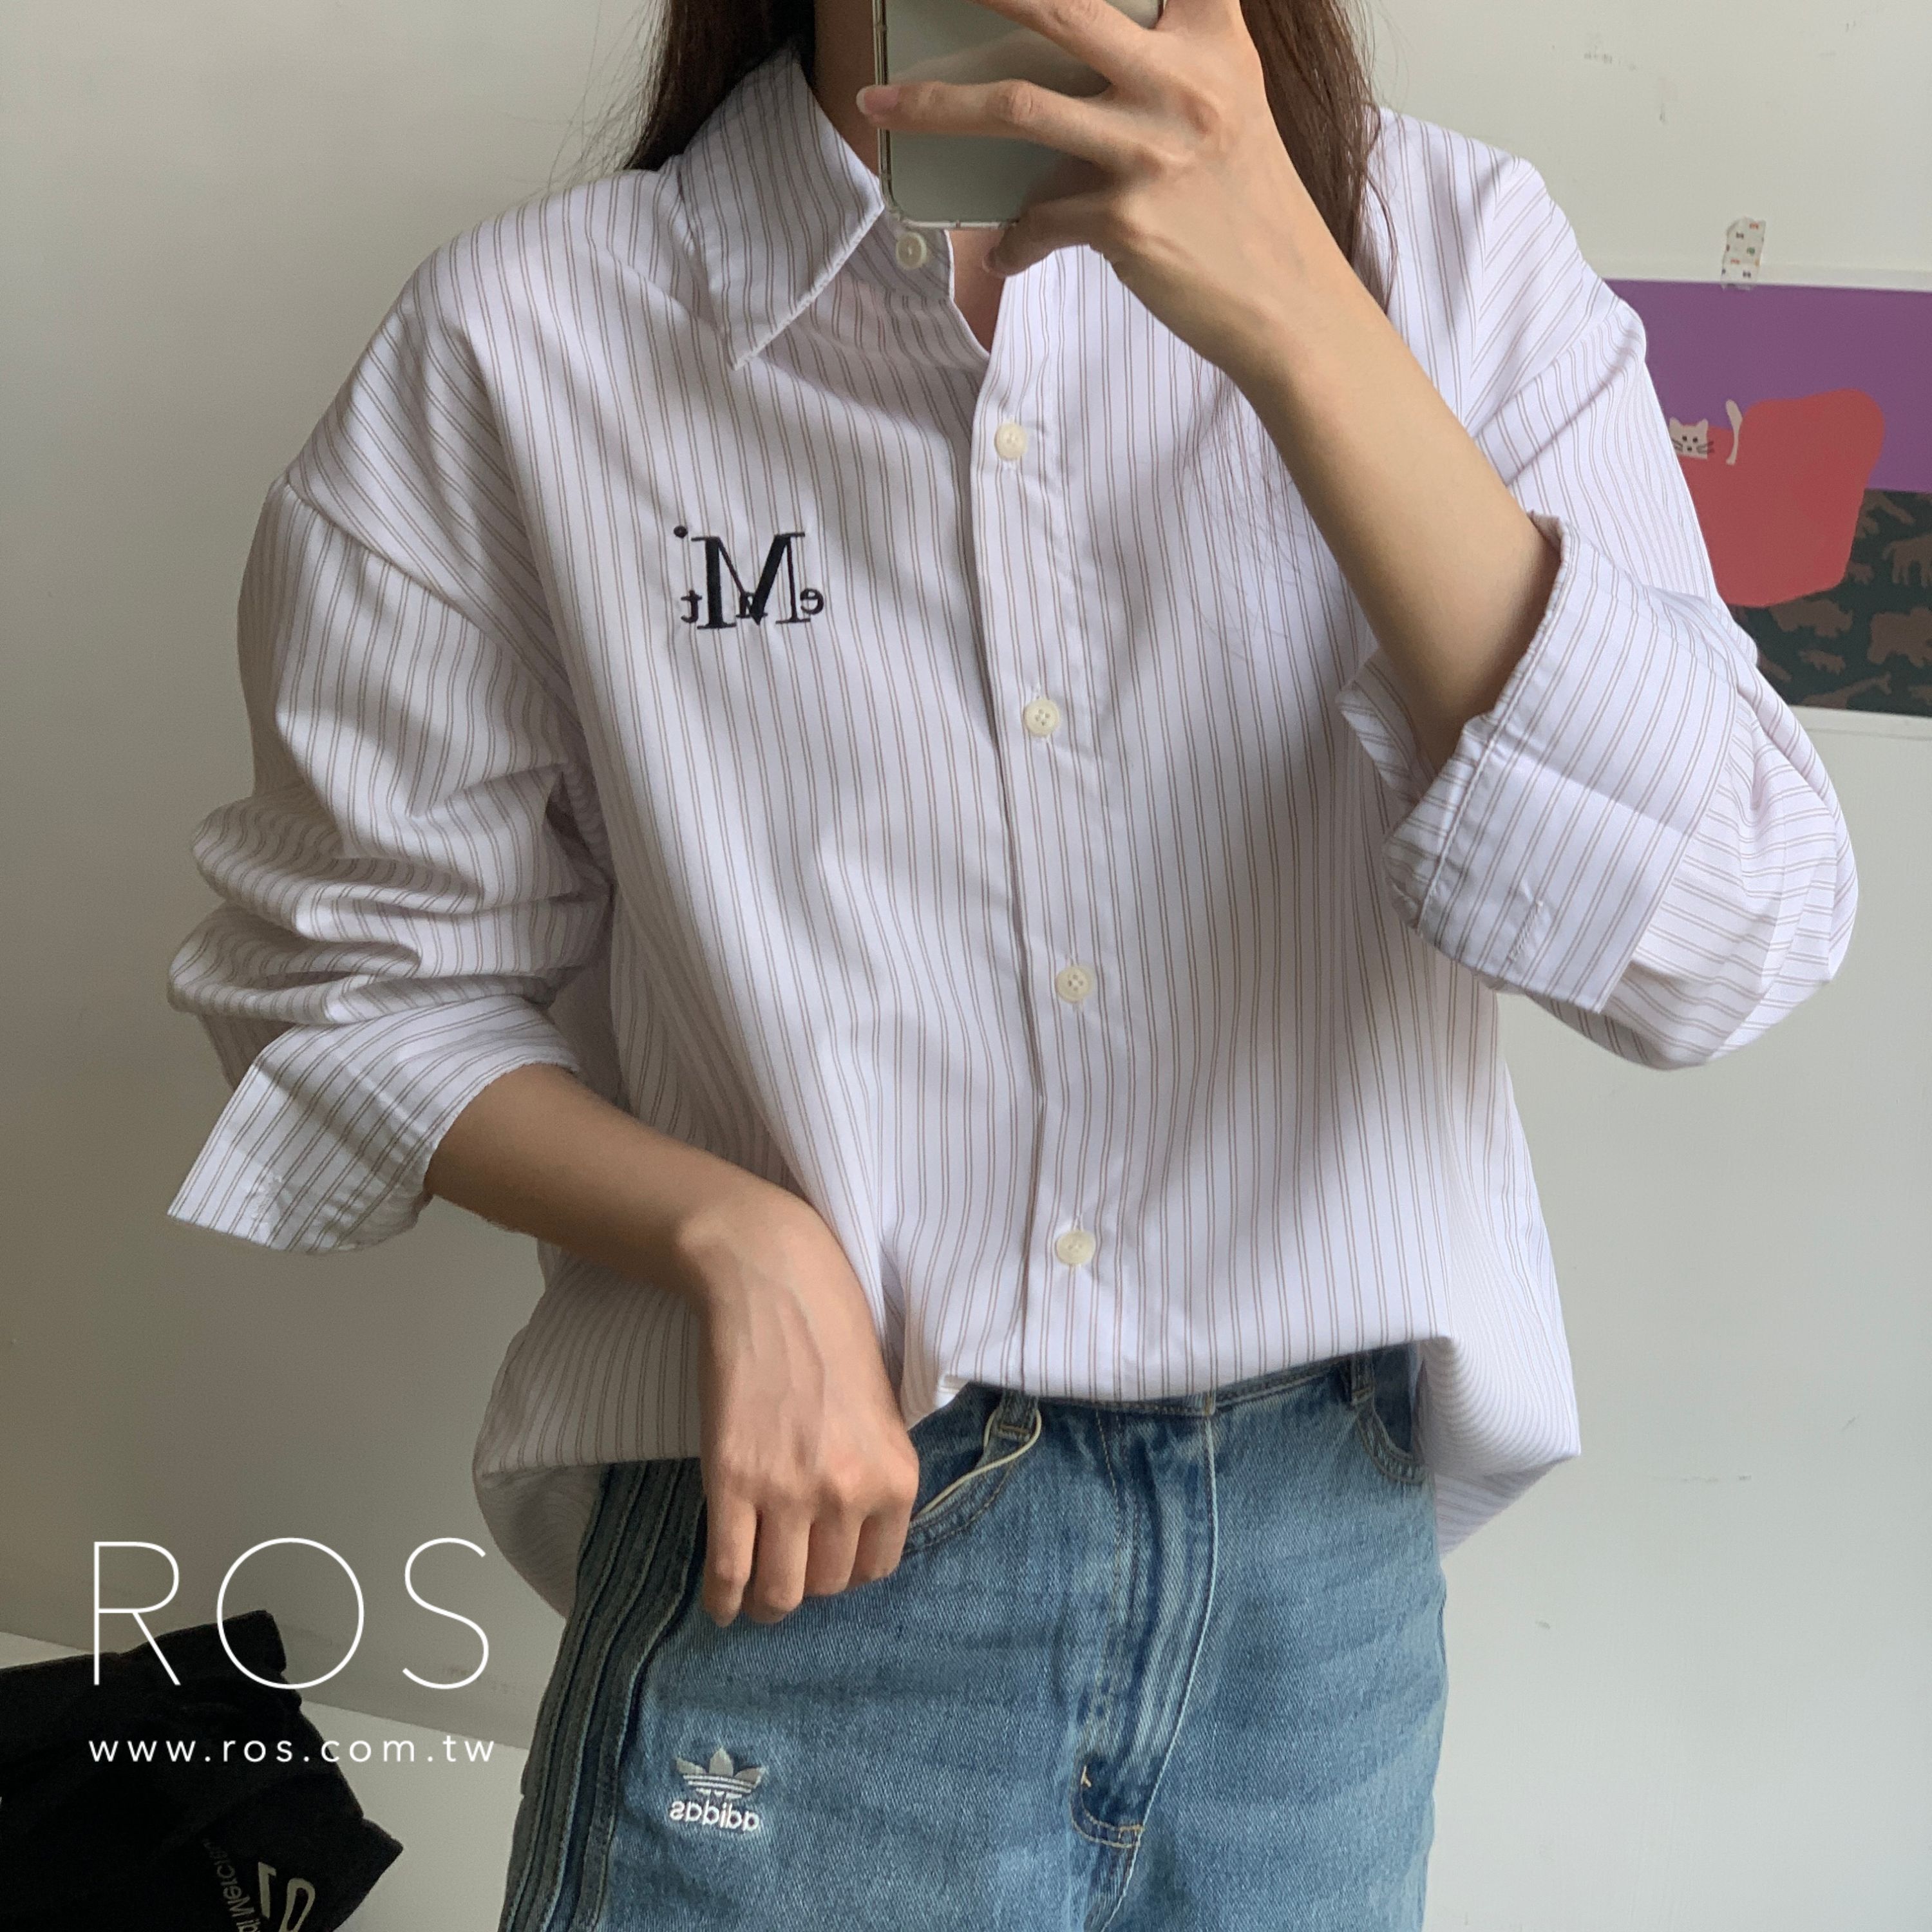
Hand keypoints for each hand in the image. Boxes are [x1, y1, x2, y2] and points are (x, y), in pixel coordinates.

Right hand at [668, 1184, 921, 1625]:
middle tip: (785, 1569)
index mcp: (895, 1476)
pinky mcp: (732, 1481)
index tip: (825, 1561)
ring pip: (779, 1592)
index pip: (876, 1568)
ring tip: (755, 1593)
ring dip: (766, 1602)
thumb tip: (854, 1530)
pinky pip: (729, 1571)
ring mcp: (788, 1491)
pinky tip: (721, 1602)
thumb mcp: (882, 1409)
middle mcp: (849, 1493)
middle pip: (825, 1585)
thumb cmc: (832, 1332)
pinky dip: (723, 1599)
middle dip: (805, 1584)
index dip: (845, 1570)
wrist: (773, 1281)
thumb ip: (874, 1471)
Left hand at [855, 0, 1354, 383]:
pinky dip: (1014, 239)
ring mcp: (1151, 151)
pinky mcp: (1126, 221)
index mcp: (1213, 41)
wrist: (1289, 306)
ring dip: (935, 106)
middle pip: (1061, 7)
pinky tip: (1007, 252)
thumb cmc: (1249, 206)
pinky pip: (1038, 218)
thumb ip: (1174, 53)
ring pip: (1018, 106)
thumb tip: (1074, 47)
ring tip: (880, 106)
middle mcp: (1184, 83)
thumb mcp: (1229, 101)